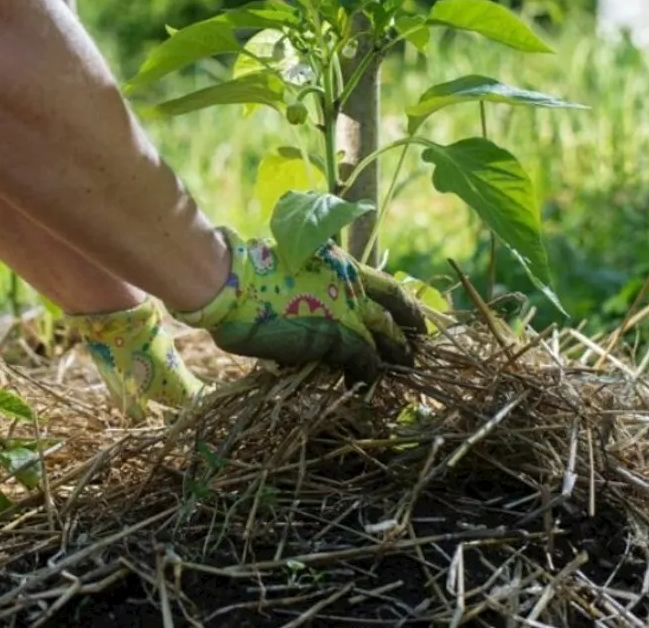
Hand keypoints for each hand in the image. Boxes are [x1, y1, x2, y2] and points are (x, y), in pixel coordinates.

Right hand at [180, 229, 424, 387]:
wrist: (233, 282)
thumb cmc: (248, 274)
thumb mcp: (294, 268)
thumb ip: (315, 285)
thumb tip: (315, 301)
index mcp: (342, 265)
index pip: (388, 286)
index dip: (406, 305)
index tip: (413, 319)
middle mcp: (351, 286)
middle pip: (396, 313)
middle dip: (410, 333)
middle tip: (415, 350)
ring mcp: (347, 311)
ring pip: (386, 338)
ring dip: (396, 355)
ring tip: (401, 369)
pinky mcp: (337, 337)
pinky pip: (364, 361)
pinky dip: (368, 374)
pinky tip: (365, 383)